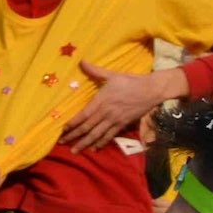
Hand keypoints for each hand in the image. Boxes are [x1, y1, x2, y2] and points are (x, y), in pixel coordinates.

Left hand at [61, 61, 180, 153]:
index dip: (72, 124)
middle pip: (87, 127)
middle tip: (61, 143)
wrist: (150, 90)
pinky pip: (109, 136)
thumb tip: (81, 61)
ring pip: (96, 134)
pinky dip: (101, 143)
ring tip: (74, 151)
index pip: (83, 115)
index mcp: (101, 100)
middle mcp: (106, 112)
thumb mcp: (112, 75)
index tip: (62, 130)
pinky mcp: (123, 124)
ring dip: (84, 143)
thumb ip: (95, 71)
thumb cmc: (130, 81)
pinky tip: (94, 148)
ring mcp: (114, 120)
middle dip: (73, 136)